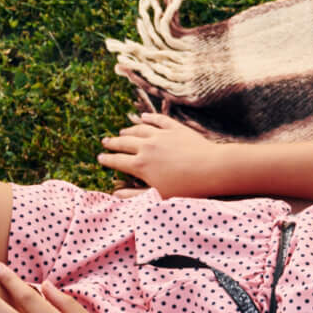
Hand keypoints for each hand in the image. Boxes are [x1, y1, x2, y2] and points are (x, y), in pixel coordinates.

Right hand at [97, 112, 230, 195]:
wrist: (212, 169)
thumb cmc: (186, 187)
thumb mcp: (159, 195)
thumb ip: (135, 195)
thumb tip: (114, 195)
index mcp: (140, 165)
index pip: (117, 161)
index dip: (107, 160)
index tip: (99, 158)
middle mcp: (147, 147)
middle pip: (125, 143)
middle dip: (113, 143)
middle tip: (105, 142)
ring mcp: (161, 135)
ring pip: (140, 130)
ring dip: (129, 130)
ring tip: (122, 131)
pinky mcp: (176, 129)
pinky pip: (159, 120)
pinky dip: (150, 118)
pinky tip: (144, 117)